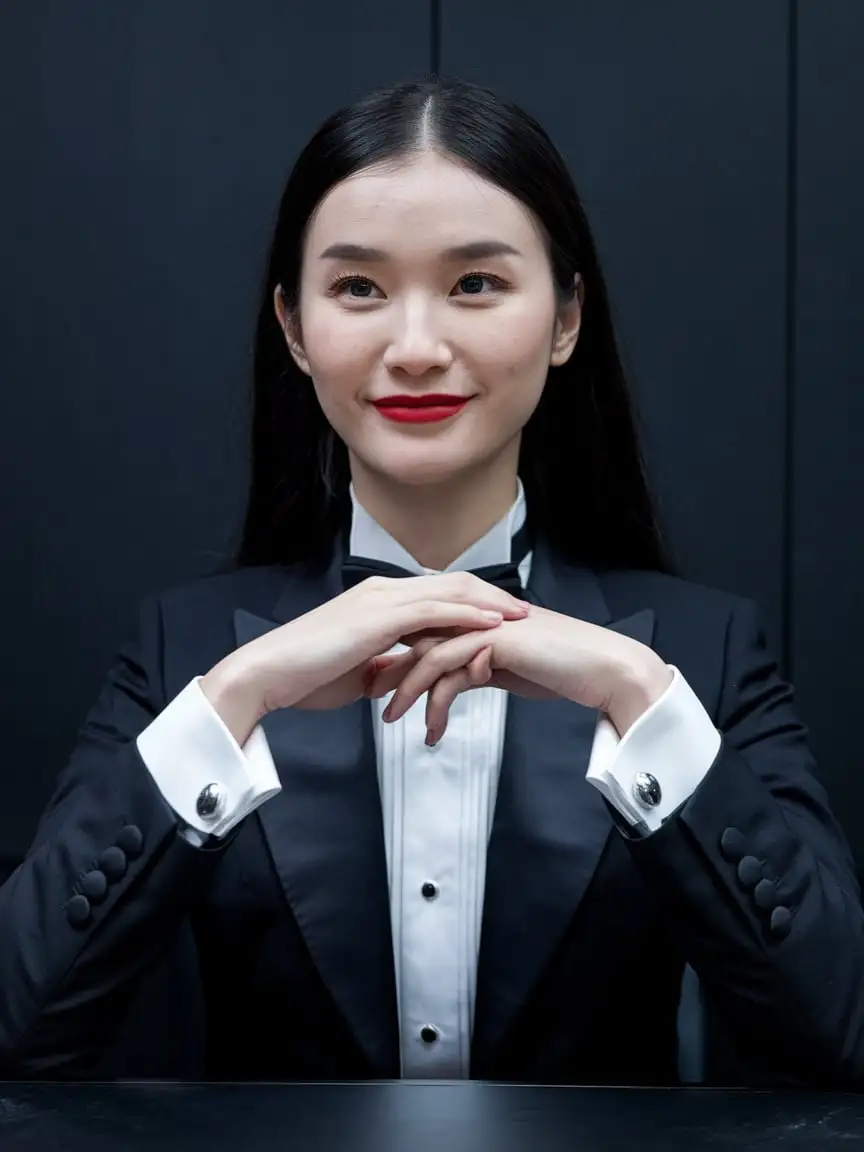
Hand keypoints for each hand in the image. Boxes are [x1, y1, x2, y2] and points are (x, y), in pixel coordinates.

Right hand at [200, 573, 529, 744]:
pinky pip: (435, 611)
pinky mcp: (379, 617)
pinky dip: (469, 615)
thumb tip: (407, 676)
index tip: (504, 615)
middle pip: (453, 584)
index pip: (439, 593)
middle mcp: (384, 592)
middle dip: (493, 596)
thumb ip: (386, 667)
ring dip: (490, 603)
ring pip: (450, 592)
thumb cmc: (306, 676)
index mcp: (379, 601)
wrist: (270, 674)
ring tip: (522, 615)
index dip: (475, 601)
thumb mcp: (359, 672)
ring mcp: (381, 600)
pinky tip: (495, 624)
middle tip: (526, 610)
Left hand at [368, 603, 672, 743]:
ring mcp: (484, 626)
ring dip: (404, 690)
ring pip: (427, 655)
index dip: (396, 652)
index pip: (424, 629)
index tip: (374, 679)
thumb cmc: (562, 667)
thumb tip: (456, 681)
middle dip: (388, 668)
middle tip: (366, 696)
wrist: (600, 668)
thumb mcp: (508, 668)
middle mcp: (476, 615)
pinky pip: (450, 673)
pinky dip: (435, 704)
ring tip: (391, 721)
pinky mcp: (494, 643)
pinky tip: (432, 730)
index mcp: (477, 616)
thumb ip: (478, 668)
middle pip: (416, 637)